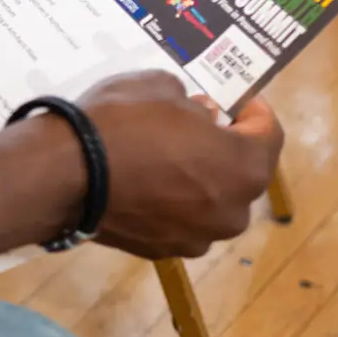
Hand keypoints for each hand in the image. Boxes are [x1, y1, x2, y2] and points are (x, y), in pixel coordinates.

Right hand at [73, 72, 282, 257]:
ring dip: (201, 178)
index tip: (238, 98)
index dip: (255, 111)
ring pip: (212, 201)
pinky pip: (181, 219)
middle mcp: (232, 211)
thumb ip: (193, 104)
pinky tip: (146, 179)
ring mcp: (198, 237)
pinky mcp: (164, 251)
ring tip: (168, 153)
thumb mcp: (163, 86)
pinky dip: (173, 200)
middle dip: (227, 146)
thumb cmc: (124, 121)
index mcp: (244, 167)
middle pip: (243, 173)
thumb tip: (198, 118)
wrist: (67, 174)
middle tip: (201, 122)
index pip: (269, 135)